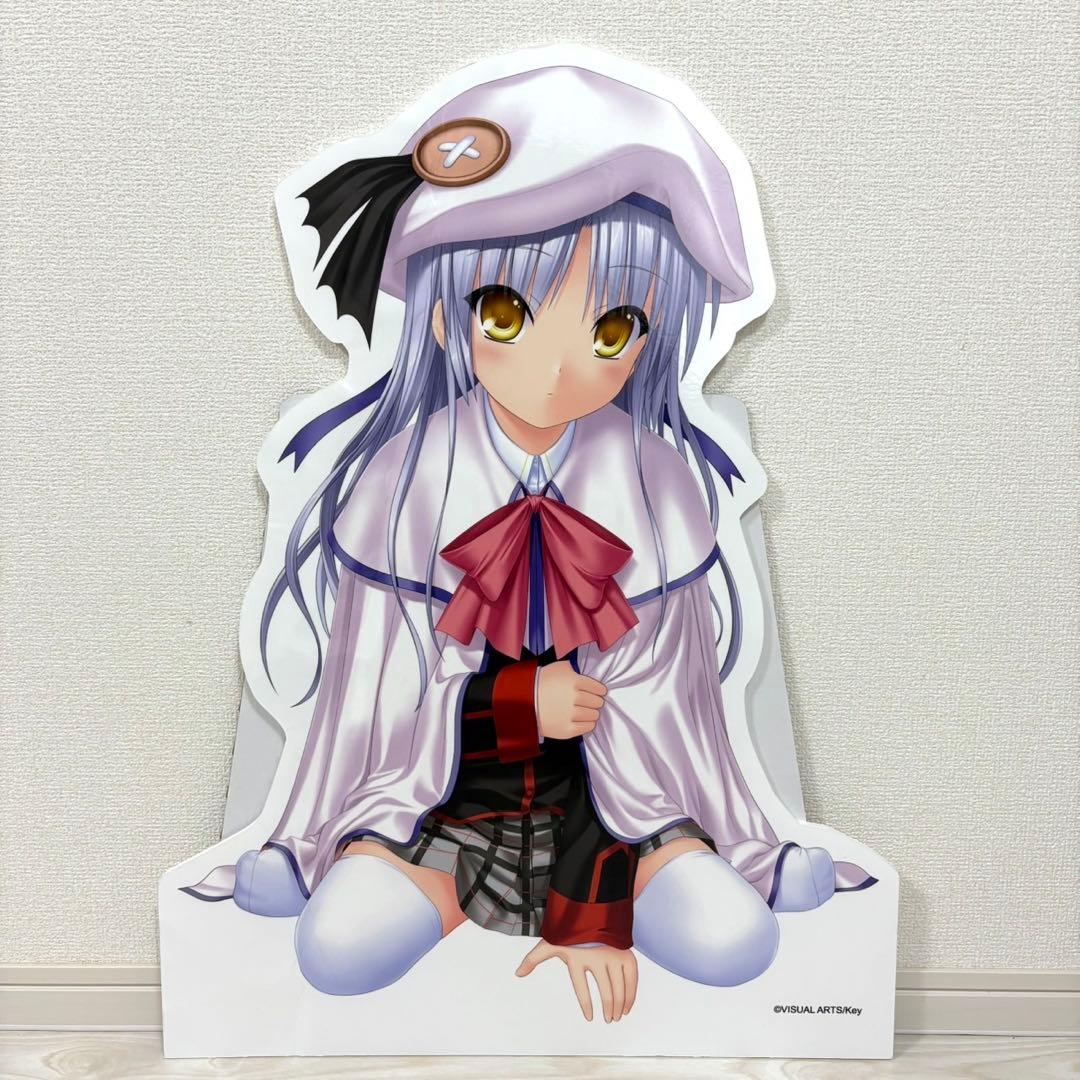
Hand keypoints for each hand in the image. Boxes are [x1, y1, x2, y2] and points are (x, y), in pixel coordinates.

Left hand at [515, 939, 636, 1022]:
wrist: (590, 907)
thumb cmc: (570, 930)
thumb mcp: (550, 942)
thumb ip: (534, 959)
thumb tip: (517, 973)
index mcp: (577, 958)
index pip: (581, 988)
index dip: (586, 1005)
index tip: (590, 1018)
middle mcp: (596, 957)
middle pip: (606, 992)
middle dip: (608, 1009)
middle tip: (608, 1020)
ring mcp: (613, 955)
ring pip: (620, 988)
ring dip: (620, 1005)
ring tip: (616, 1016)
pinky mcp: (625, 952)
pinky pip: (632, 977)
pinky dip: (631, 994)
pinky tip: (627, 1006)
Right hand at [536, 661, 606, 739]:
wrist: (523, 701)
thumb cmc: (541, 682)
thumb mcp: (558, 667)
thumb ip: (574, 668)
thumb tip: (585, 670)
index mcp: (574, 681)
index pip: (598, 688)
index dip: (600, 690)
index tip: (600, 692)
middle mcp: (574, 697)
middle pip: (597, 702)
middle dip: (596, 701)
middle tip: (591, 702)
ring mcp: (570, 714)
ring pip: (593, 715)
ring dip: (592, 713)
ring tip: (586, 711)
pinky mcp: (567, 729)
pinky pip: (587, 727)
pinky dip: (588, 724)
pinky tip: (583, 720)